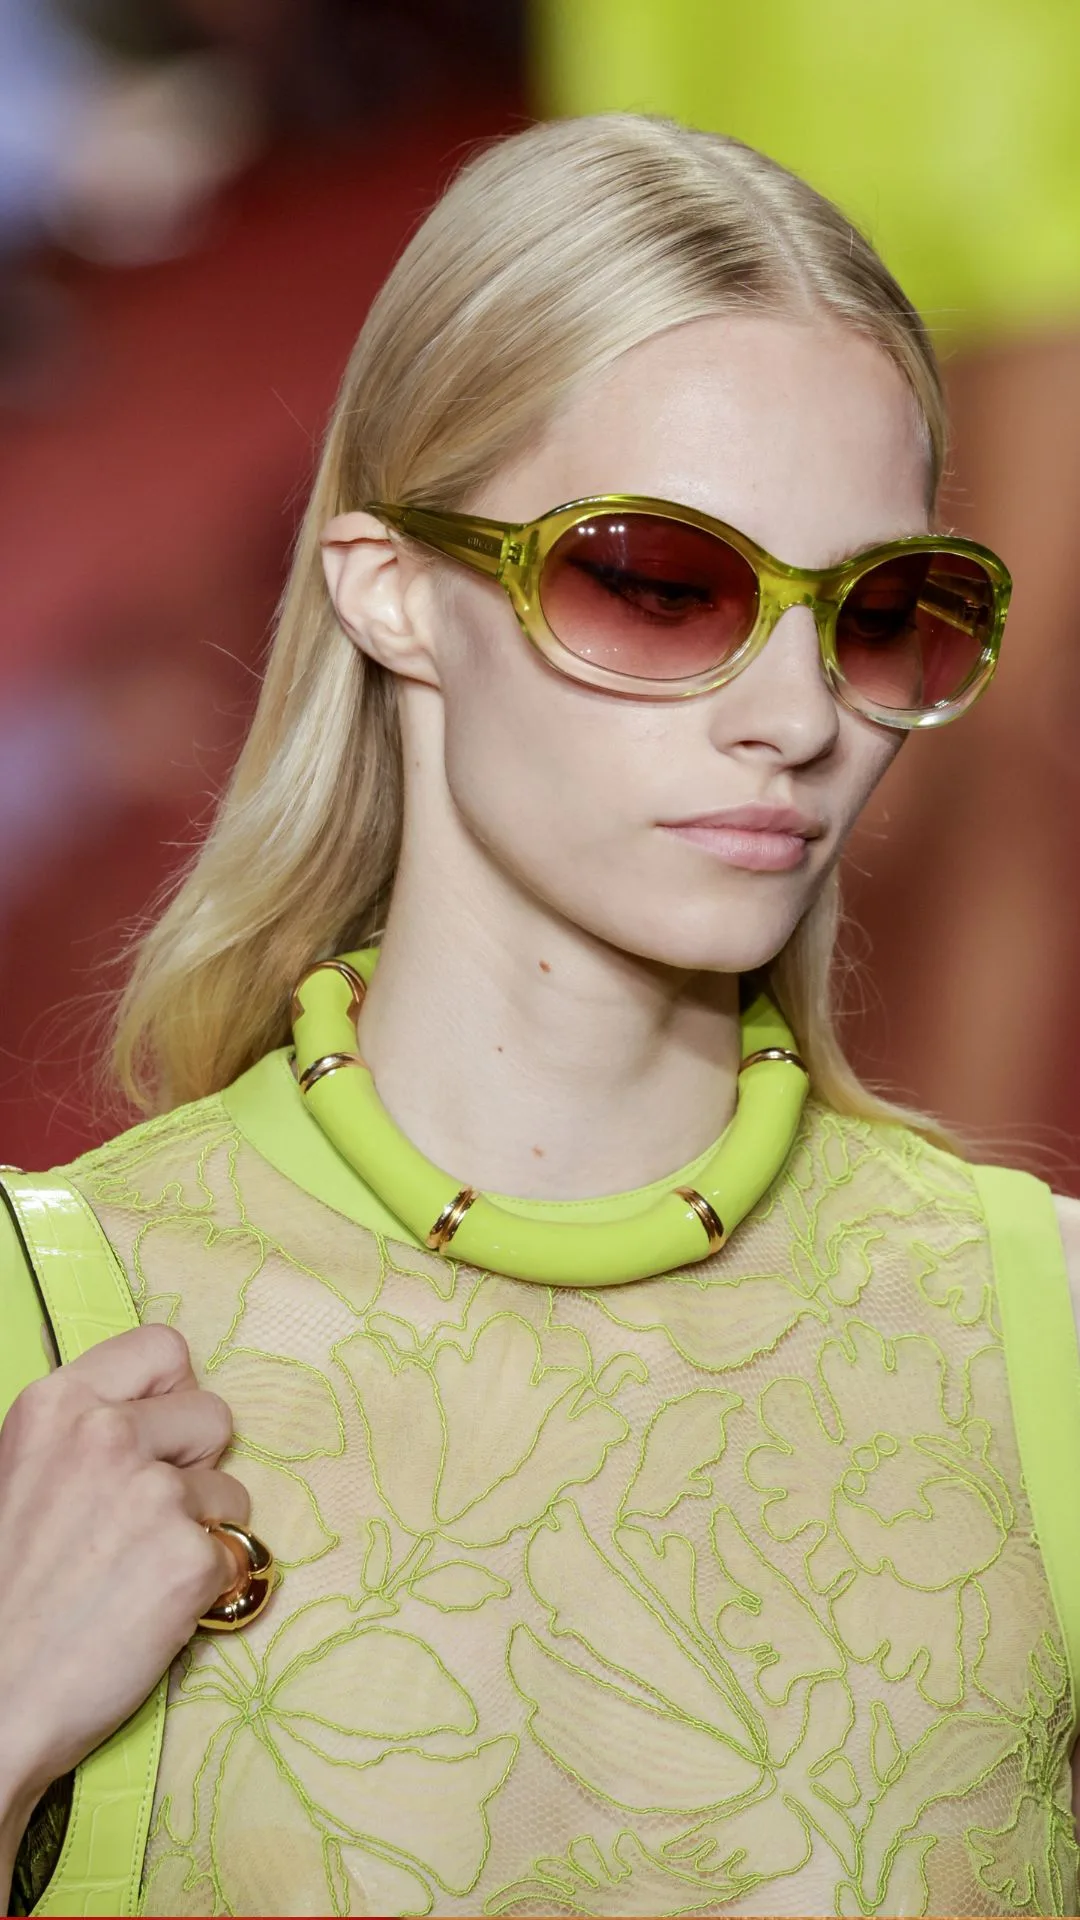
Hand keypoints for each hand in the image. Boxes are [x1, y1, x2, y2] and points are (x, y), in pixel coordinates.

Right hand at [0, 1325, 246, 1836]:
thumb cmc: (4, 1597)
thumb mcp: (18, 1475)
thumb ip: (81, 1435)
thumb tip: (153, 1415)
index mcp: (56, 1404)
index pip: (163, 1349)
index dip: (171, 1396)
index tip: (156, 1438)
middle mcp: (106, 1435)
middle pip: (213, 1415)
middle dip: (195, 1466)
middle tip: (144, 1522)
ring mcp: (154, 1494)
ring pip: (231, 1491)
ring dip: (202, 1531)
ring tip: (138, 1575)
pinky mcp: (191, 1558)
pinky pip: (236, 1554)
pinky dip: (206, 1586)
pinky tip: (153, 1612)